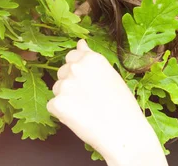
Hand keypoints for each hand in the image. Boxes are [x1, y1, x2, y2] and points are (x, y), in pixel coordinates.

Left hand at [46, 39, 150, 159]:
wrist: (124, 134)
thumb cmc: (123, 107)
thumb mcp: (111, 75)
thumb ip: (91, 58)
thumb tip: (80, 43)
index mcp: (90, 58)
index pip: (72, 56)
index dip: (79, 71)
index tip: (87, 82)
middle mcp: (75, 67)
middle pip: (62, 72)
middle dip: (70, 83)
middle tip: (88, 98)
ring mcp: (64, 85)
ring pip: (57, 89)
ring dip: (66, 98)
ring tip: (86, 109)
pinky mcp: (57, 104)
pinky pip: (53, 106)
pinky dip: (62, 113)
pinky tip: (79, 118)